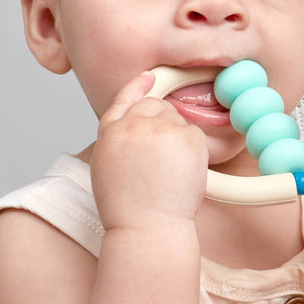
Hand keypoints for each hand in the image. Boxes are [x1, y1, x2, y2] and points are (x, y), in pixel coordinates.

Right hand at [91, 73, 208, 231]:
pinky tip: (183, 172)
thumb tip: (135, 128)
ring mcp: (162, 129)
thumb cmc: (128, 206)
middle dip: (163, 122)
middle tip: (165, 155)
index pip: (124, 99)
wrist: (147, 225)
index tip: (149, 77)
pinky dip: (194, 151)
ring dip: (178, 138)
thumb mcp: (108, 166)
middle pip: (156, 106)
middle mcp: (134, 125)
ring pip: (178, 120)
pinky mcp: (188, 138)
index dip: (137, 87)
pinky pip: (195, 135)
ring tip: (171, 170)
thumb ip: (120, 140)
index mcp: (111, 131)